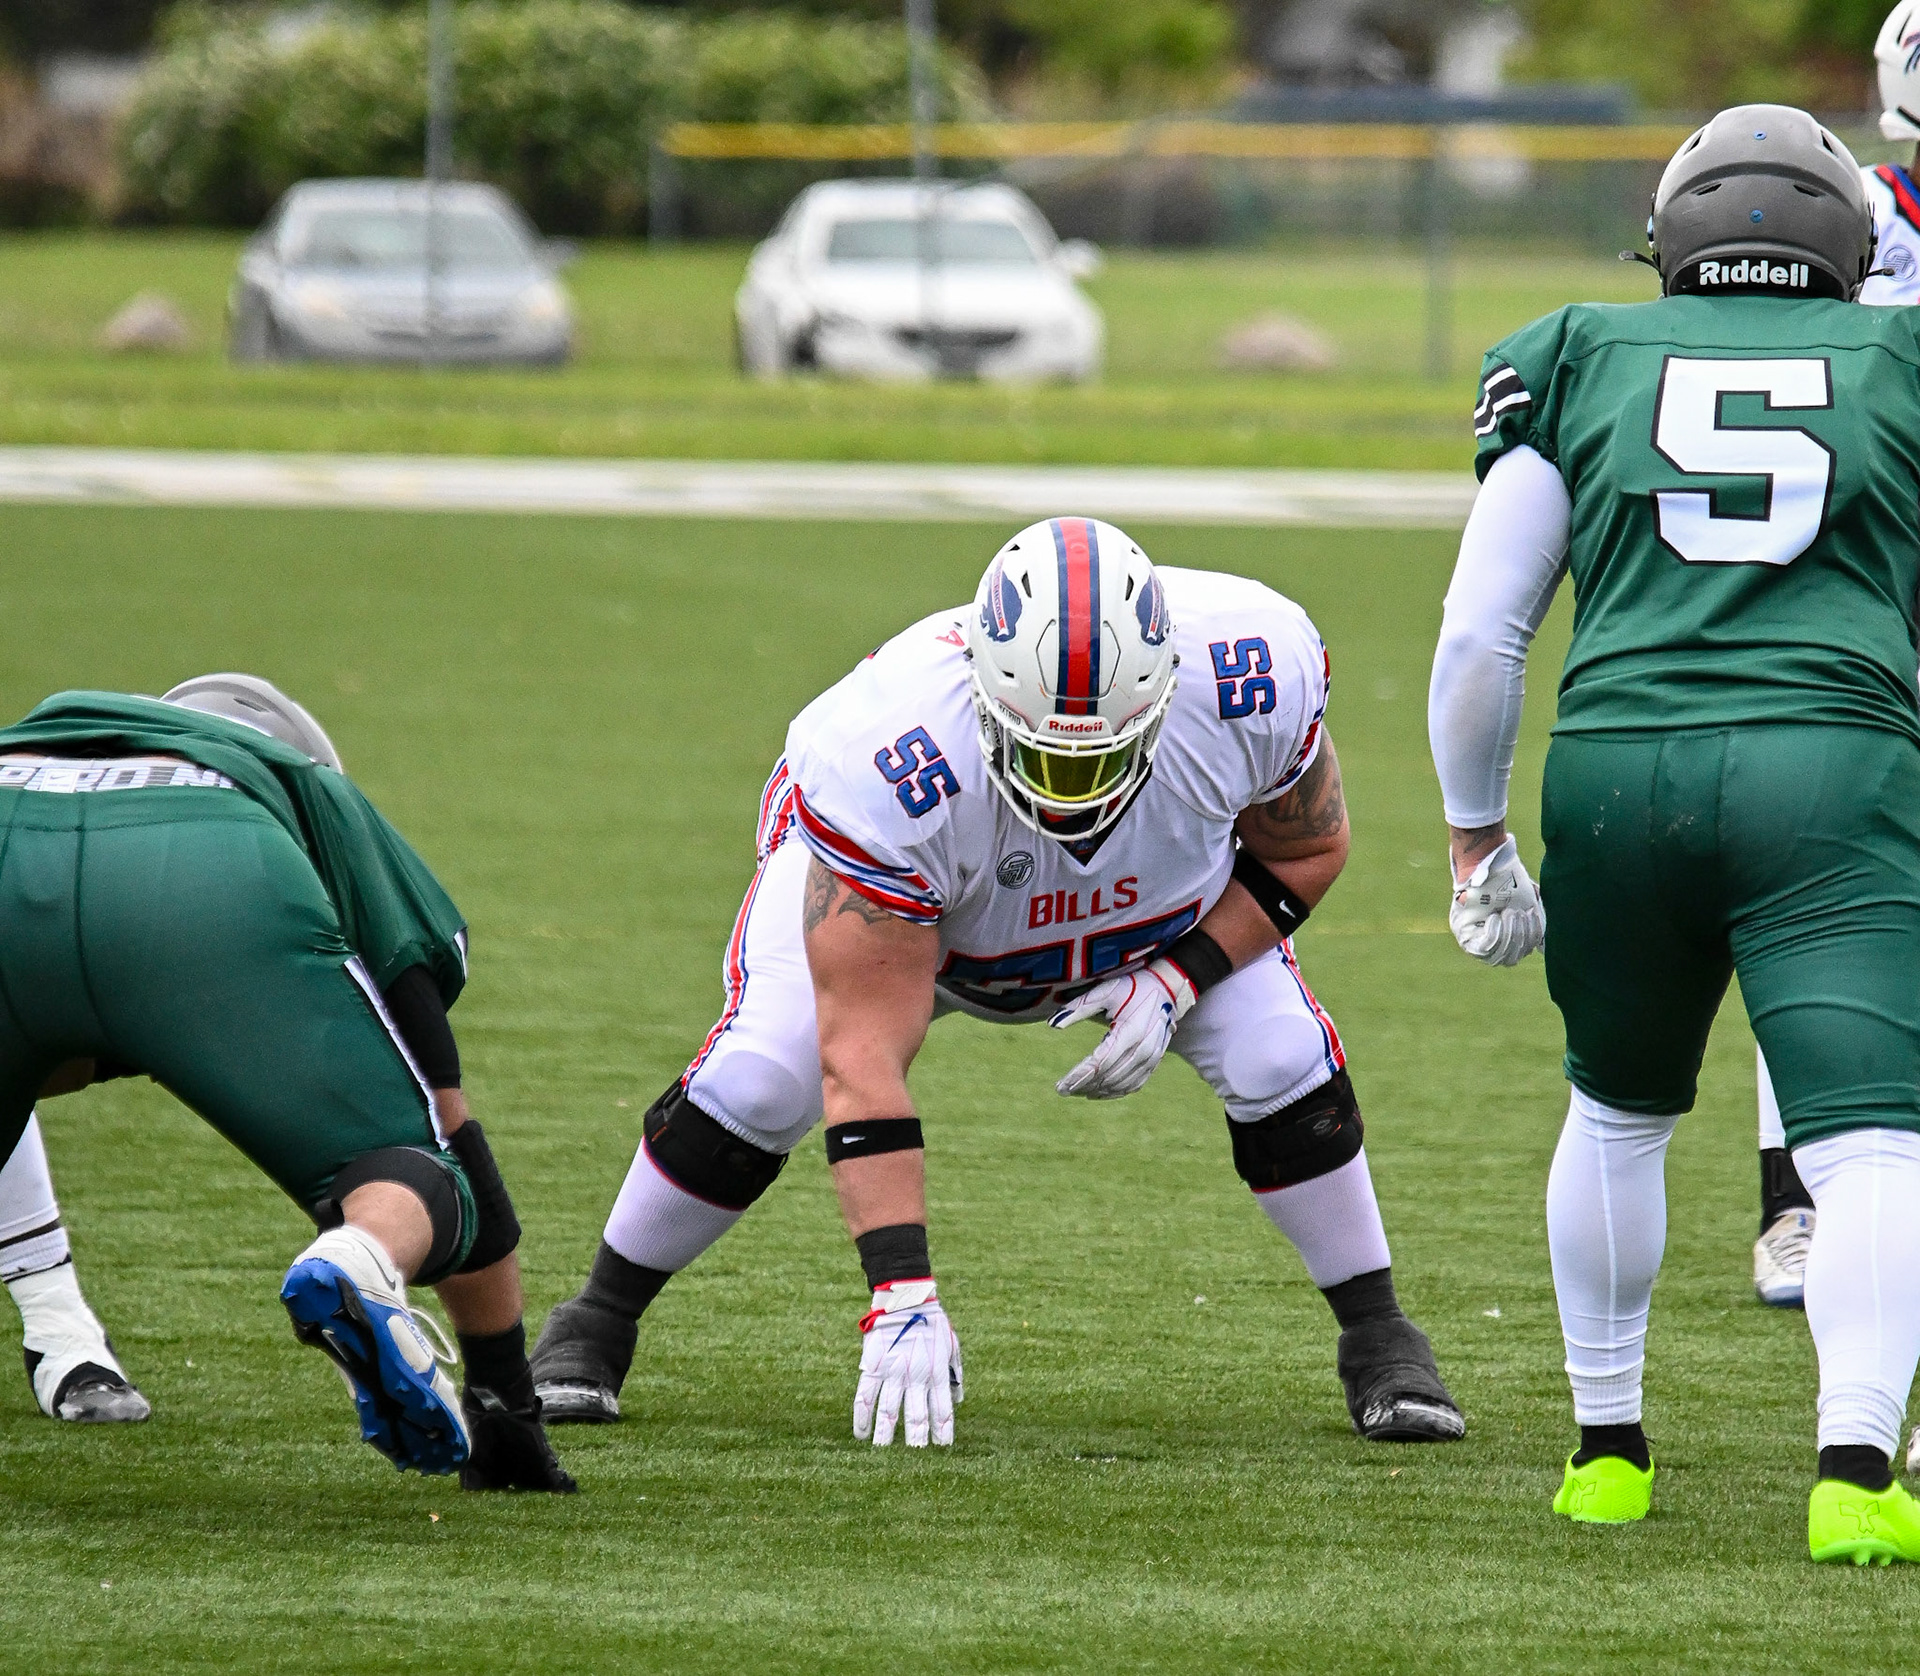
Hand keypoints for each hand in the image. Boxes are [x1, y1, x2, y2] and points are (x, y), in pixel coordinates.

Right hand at [853, 1280, 961, 1446]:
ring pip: (889, 1412)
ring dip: (887, 1436)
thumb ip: (955, 1373)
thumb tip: (958, 1399)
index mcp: (936, 1373)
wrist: (906, 1298)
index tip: (942, 1448)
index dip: (942, 1432)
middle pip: (915, 1417)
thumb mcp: (951, 1345)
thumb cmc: (932, 1321)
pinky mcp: (873, 1366)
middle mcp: (916, 1377)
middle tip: (915, 1461)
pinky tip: (861, 1434)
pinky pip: (865, 1397)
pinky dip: (862, 1418)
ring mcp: (893, 1373)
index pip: (941, 1410)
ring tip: (885, 1456)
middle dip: (916, 1441)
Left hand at [1050, 959, 1195, 1098]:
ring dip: (1097, 1091)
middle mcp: (1143, 1049)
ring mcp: (1151, 1058)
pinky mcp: (1155, 1062)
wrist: (1168, 989)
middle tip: (1062, 1090)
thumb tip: (1052, 1024)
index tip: (1060, 1086)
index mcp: (1130, 1032)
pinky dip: (1115, 1092)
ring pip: (1120, 1085)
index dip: (1078, 1076)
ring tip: (1076, 1091)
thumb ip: (1078, 1008)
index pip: (1099, 1063)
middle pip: (1108, 1077)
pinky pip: (1133, 1085)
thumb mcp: (1104, 992)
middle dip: (1083, 1086)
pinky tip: (1098, 1092)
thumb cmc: (1132, 988)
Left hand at [1449, 834, 1544, 965]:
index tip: (1531, 914)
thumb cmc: (1508, 880)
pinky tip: (1495, 917)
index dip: (1531, 937)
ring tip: (1509, 912)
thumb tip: (1541, 948)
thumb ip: (1534, 924)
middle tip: (1518, 913)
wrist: (1486, 863)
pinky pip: (1484, 949)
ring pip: (1499, 956)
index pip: (1521, 952)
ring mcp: (1475, 942)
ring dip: (1510, 934)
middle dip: (1521, 936)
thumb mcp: (1527, 903)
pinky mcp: (1464, 937)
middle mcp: (1489, 943)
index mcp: (1506, 936)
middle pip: (1511, 959)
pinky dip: (1496, 935)